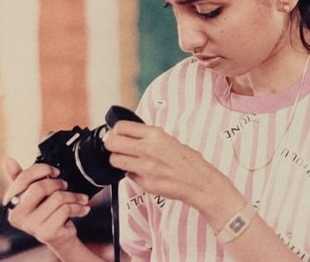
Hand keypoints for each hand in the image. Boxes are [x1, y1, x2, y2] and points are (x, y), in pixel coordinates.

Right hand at [2, 157, 90, 250]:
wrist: (59, 237)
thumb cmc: (45, 210)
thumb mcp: (33, 193)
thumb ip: (21, 177)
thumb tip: (8, 160)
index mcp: (11, 203)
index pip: (23, 178)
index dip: (42, 170)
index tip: (56, 171)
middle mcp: (17, 216)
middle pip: (39, 188)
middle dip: (57, 183)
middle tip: (65, 185)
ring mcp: (31, 226)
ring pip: (57, 198)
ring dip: (73, 196)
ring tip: (79, 198)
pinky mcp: (47, 233)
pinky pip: (66, 210)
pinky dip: (78, 207)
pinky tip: (82, 209)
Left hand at [103, 122, 240, 213]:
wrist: (199, 182)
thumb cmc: (189, 161)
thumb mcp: (169, 139)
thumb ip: (148, 137)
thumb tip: (128, 135)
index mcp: (155, 135)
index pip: (121, 127)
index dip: (115, 130)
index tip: (116, 134)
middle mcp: (148, 149)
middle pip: (112, 143)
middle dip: (110, 144)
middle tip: (115, 146)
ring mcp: (145, 168)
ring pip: (115, 160)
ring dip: (117, 160)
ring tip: (127, 160)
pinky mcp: (145, 183)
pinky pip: (128, 175)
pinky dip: (131, 173)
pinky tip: (142, 172)